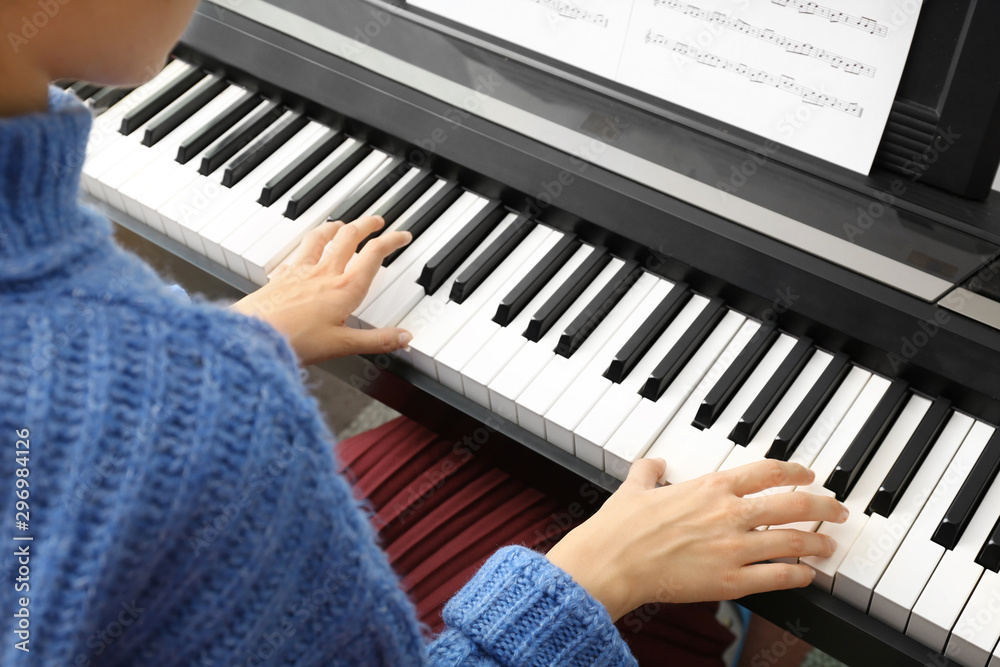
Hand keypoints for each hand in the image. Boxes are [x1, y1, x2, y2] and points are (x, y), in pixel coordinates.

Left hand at [231, 216, 412, 365]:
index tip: (402, 235)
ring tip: (342, 224)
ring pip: (320, 238)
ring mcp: (300, 272)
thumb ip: (376, 341)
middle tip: (376, 221)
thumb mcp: (342, 346)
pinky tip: (303, 252)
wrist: (251, 336)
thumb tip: (404, 337)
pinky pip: (296, 254)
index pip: (373, 255)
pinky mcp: (281, 277)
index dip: (391, 241)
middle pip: (348, 237)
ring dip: (334, 227)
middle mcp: (324, 274)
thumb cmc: (294, 341)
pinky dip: (306, 247)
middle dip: (366, 225)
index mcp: (344, 289)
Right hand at [545, 459, 846, 621]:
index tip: (808, 475)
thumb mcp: (634, 487)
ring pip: (792, 541)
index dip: (795, 471)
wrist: (612, 561)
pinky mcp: (730, 580)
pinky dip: (799, 576)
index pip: (767, 472)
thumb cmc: (620, 527)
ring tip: (828, 546)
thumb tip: (652, 464)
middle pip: (793, 504)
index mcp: (710, 487)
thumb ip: (648, 472)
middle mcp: (728, 513)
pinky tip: (808, 576)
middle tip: (837, 510)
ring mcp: (733, 547)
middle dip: (823, 507)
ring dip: (818, 543)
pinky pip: (777, 576)